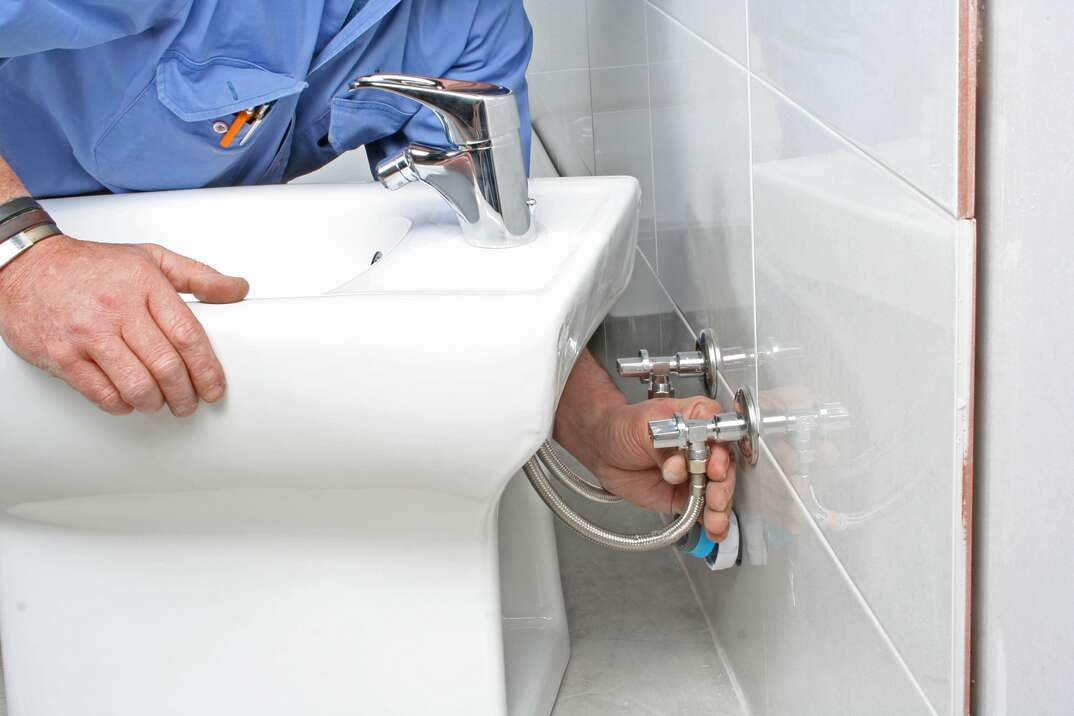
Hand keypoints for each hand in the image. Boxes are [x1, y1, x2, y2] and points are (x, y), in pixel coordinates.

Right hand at [0, 235, 248, 415]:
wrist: (24, 266)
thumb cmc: (91, 265)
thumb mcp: (150, 258)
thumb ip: (198, 275)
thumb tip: (238, 289)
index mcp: (144, 285)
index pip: (188, 335)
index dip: (207, 369)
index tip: (215, 387)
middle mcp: (116, 309)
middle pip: (166, 365)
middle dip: (186, 394)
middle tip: (191, 403)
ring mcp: (87, 334)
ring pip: (136, 384)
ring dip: (156, 403)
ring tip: (162, 403)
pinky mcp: (62, 355)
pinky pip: (101, 393)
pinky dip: (122, 404)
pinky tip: (129, 399)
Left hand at [558, 396, 736, 541]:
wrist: (603, 450)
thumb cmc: (623, 427)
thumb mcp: (642, 427)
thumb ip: (664, 447)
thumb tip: (678, 467)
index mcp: (697, 420)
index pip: (720, 432)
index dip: (721, 451)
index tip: (715, 465)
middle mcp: (703, 447)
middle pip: (726, 466)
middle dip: (723, 484)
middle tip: (714, 494)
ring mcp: (697, 473)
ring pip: (719, 491)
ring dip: (720, 506)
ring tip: (714, 517)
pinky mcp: (687, 496)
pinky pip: (704, 510)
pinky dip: (712, 522)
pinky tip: (714, 528)